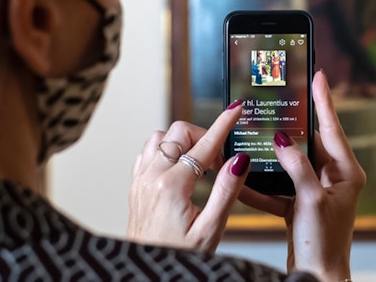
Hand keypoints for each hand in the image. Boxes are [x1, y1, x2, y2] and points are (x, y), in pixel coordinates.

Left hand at [128, 103, 248, 251]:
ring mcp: (140, 181)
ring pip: (159, 138)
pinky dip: (165, 152)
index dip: (224, 124)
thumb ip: (226, 191)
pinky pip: (147, 153)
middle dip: (203, 137)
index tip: (235, 110)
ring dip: (182, 143)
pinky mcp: (136, 188)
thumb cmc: (178, 256)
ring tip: (200, 163)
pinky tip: (179, 167)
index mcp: (172, 186)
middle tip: (220, 159)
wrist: (148, 274)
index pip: (204, 145)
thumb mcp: (210, 230)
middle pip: (178, 132)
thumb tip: (239, 160)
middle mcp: (151, 178)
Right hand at [239, 71, 365, 280]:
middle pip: (311, 142)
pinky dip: (262, 185)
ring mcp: (316, 190)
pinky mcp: (300, 204)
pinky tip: (243, 179)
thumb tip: (283, 140)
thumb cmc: (324, 243)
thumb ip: (297, 167)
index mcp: (346, 172)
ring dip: (272, 155)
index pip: (332, 129)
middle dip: (295, 122)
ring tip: (258, 133)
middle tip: (286, 94)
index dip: (324, 100)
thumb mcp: (310, 200)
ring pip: (291, 163)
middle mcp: (334, 178)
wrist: (316, 277)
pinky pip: (279, 187)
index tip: (318, 75)